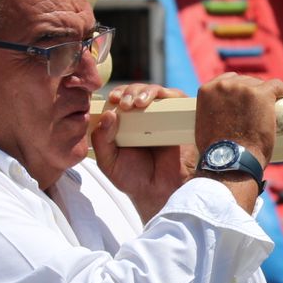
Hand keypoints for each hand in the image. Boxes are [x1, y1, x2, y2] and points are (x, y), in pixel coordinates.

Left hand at [92, 83, 195, 220]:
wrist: (159, 192)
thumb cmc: (133, 178)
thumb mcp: (108, 161)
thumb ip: (101, 140)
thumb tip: (109, 114)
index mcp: (126, 124)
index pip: (121, 99)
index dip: (118, 93)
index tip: (113, 99)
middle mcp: (146, 117)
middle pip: (138, 90)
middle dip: (130, 91)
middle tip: (125, 103)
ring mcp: (164, 118)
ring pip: (157, 91)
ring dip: (146, 91)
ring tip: (137, 103)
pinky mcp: (181, 119)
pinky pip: (177, 99)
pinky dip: (167, 94)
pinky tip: (156, 100)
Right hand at [194, 73, 282, 164]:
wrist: (231, 161)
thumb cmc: (219, 153)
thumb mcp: (206, 128)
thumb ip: (210, 118)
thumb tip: (218, 120)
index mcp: (208, 90)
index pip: (229, 81)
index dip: (241, 89)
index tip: (249, 101)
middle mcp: (224, 85)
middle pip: (246, 81)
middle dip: (255, 91)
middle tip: (262, 109)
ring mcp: (244, 88)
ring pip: (262, 84)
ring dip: (270, 94)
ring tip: (276, 107)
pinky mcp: (262, 94)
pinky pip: (279, 87)